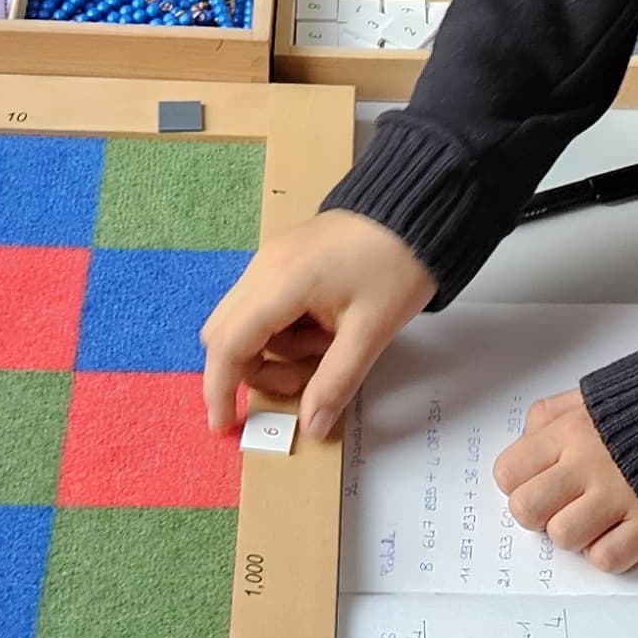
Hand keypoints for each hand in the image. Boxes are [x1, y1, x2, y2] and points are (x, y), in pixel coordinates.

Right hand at [199, 213, 436, 444]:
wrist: (418, 210)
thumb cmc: (397, 265)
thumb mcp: (371, 331)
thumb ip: (335, 381)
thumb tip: (312, 427)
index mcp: (280, 282)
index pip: (228, 345)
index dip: (219, 389)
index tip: (224, 424)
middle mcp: (263, 267)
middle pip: (225, 333)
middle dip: (253, 370)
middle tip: (302, 383)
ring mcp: (272, 259)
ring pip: (246, 322)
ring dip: (278, 350)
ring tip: (330, 346)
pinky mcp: (285, 258)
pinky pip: (266, 305)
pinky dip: (285, 329)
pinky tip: (326, 328)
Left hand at [492, 389, 637, 574]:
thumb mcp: (596, 393)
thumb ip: (554, 415)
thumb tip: (527, 442)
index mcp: (570, 430)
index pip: (509, 472)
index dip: (519, 484)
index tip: (540, 483)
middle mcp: (589, 464)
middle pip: (527, 510)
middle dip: (540, 514)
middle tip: (563, 506)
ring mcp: (621, 496)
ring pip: (563, 537)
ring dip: (576, 535)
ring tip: (597, 519)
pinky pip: (607, 558)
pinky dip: (611, 552)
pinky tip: (624, 532)